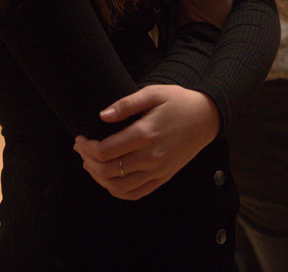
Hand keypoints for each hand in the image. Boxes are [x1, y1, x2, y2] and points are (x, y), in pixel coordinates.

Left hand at [74, 84, 220, 199]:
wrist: (207, 117)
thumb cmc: (179, 101)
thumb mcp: (154, 93)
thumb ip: (126, 104)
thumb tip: (102, 116)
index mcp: (145, 134)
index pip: (104, 151)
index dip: (87, 147)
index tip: (80, 138)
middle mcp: (151, 157)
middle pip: (107, 170)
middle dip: (88, 161)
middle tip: (81, 149)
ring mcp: (158, 170)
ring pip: (118, 187)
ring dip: (98, 178)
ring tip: (91, 164)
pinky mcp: (163, 177)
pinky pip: (135, 194)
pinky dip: (117, 191)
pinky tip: (109, 178)